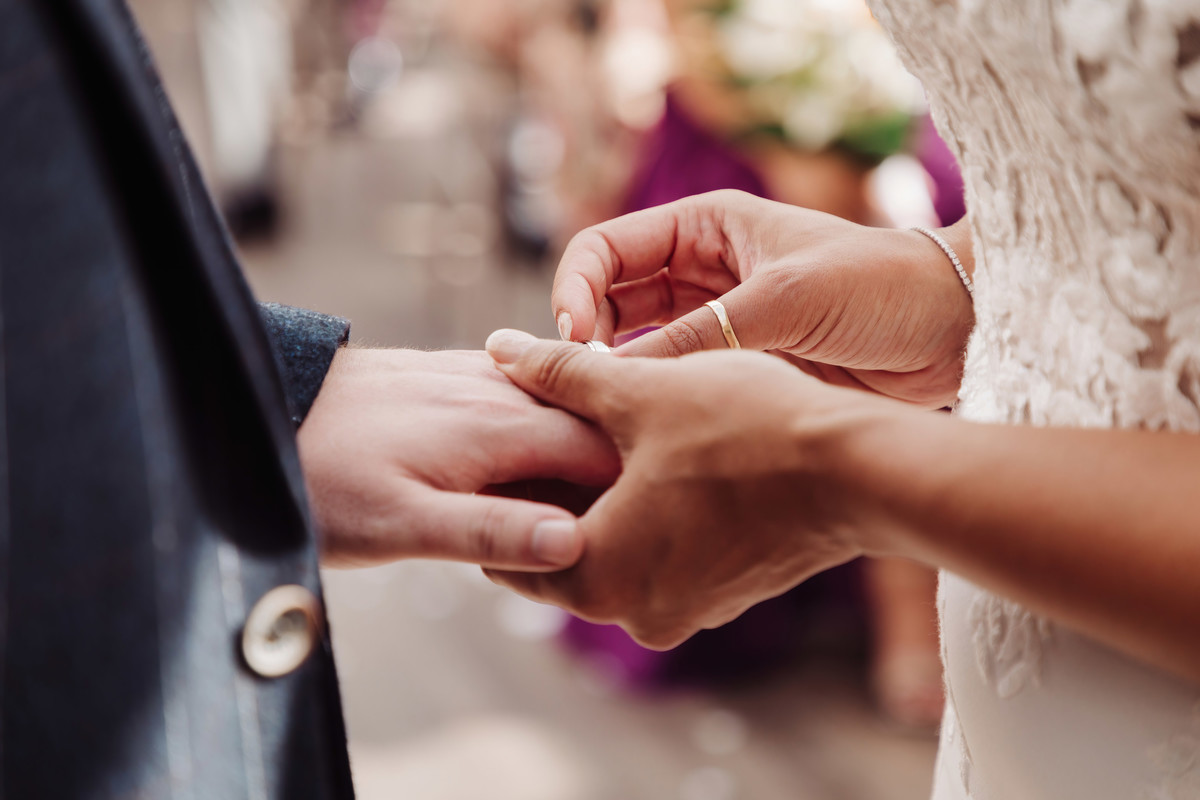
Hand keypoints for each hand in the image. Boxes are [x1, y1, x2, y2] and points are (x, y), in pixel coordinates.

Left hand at [298, 347, 619, 569]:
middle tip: (617, 530)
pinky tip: (529, 467)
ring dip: (579, 454)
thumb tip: (578, 540)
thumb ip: (492, 530)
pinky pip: (524, 398)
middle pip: (591, 428)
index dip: (633, 493)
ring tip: (580, 507)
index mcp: (502, 428)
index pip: (606, 452)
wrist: (259, 408)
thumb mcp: (403, 525)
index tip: (644, 533)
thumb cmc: (324, 478)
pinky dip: (542, 432)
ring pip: (560, 411)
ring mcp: (476, 376)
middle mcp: (499, 391)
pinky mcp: (452, 375)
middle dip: (614, 475)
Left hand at [481, 330, 890, 648]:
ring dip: (601, 497)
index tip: (498, 433)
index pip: (509, 539)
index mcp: (596, 579)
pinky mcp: (725, 595)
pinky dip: (649, 513)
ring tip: (595, 428)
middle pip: (560, 547)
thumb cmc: (747, 430)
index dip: (498, 480)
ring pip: (616, 550)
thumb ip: (560, 373)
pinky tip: (656, 454)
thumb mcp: (642, 391)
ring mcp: (685, 610)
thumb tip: (498, 345)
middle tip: (539, 421)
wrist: (863, 472)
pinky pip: (662, 554)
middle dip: (547, 486)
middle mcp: (634, 613)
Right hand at [551, 190, 973, 407]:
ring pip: (635, 342)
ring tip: (598, 408)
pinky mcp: (737, 363)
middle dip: (585, 333)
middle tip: (581, 382)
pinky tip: (639, 423)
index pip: (606, 249)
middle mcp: (701, 270)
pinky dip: (651, 395)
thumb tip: (618, 377)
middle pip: (609, 297)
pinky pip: (675, 378)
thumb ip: (700, 336)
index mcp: (705, 227)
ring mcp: (717, 319)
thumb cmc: (877, 287)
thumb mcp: (781, 301)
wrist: (951, 331)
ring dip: (613, 369)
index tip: (572, 339)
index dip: (575, 288)